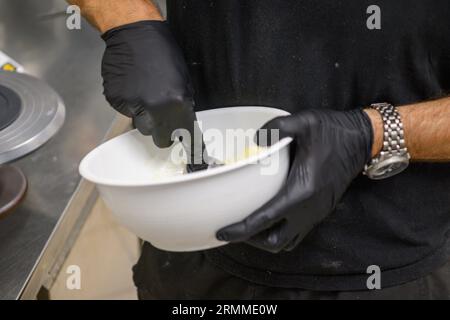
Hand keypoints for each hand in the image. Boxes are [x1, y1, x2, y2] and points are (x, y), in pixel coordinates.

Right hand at [101, 20, 195, 147]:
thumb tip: (183, 125)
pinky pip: (126, 113)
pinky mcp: (116, 102)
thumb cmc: (163, 53)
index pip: (185, 136)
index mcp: (176, 104)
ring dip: (145, 117)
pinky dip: (131, 105)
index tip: (193, 155)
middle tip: (163, 117)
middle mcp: (154, 109)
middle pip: (159, 138)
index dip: (190, 145)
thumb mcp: (184, 81)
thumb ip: (183, 107)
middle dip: (163, 132)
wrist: (135, 34)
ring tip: (146, 94)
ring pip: (141, 126)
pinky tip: (133, 87)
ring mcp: (132, 106)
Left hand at [217, 109, 372, 252]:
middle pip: (274, 241)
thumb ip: (275, 128)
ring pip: (287, 242)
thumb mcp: (304, 122)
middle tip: (234, 228)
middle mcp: (309, 208)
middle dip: (251, 240)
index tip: (222, 233)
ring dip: (266, 239)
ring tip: (250, 226)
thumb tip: (254, 140)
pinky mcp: (321, 211)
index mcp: (302, 190)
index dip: (240, 230)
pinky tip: (270, 219)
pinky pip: (298, 234)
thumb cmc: (334, 132)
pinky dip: (280, 233)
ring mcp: (317, 213)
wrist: (362, 140)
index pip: (265, 220)